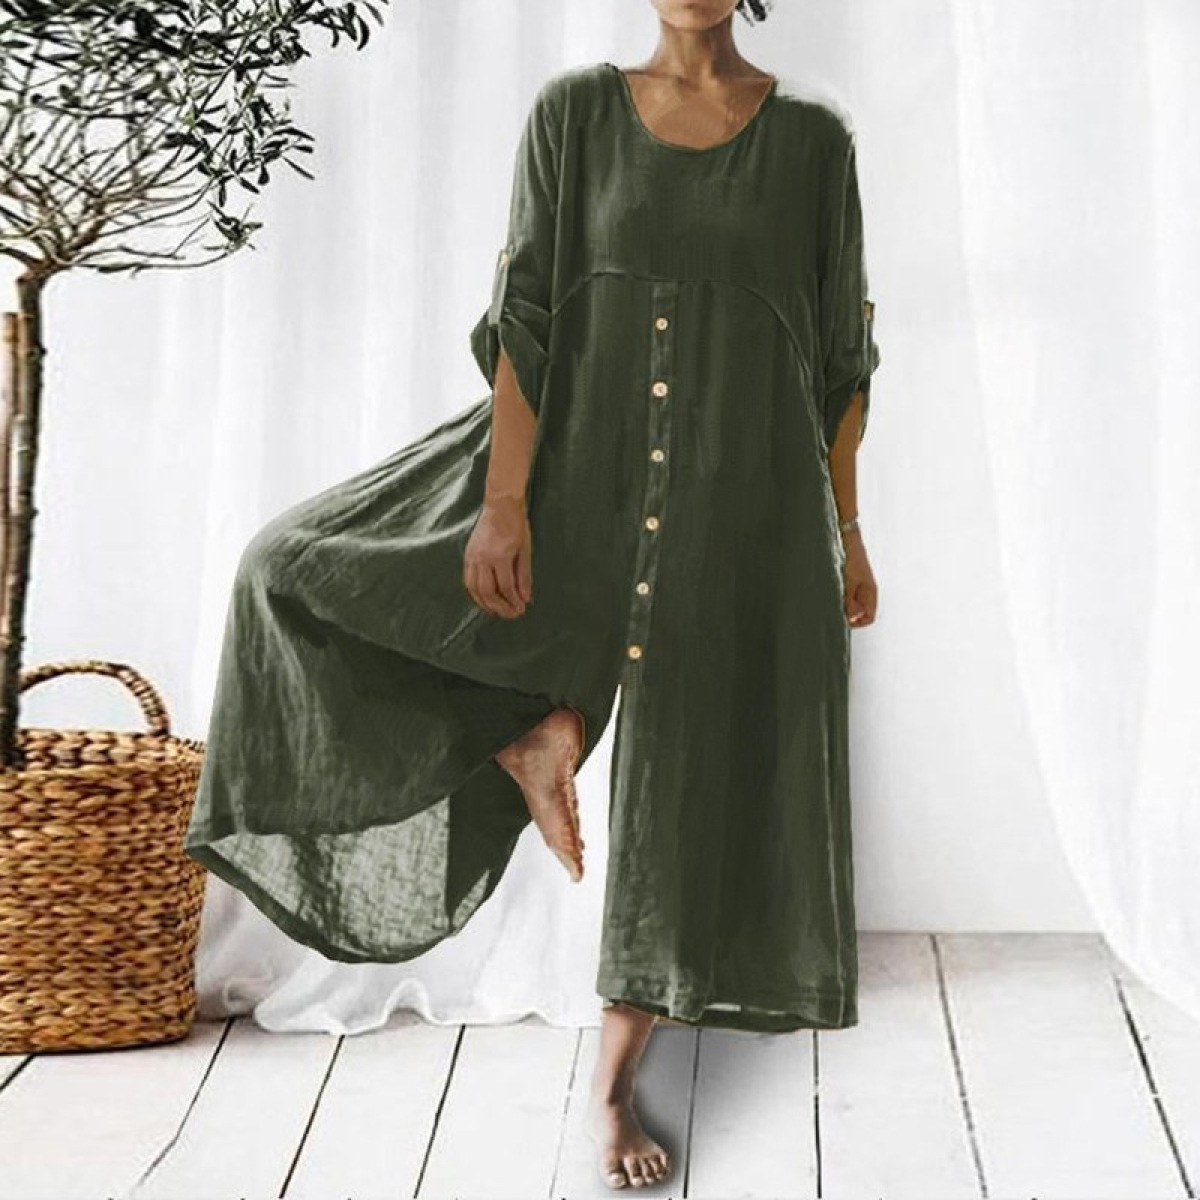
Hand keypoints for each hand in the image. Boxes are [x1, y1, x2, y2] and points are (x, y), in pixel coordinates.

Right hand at [463, 494, 532, 617]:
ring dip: (485, 604)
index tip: (521, 609)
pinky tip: (484, 599)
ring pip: (474, 589)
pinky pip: (468, 580)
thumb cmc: (516, 525)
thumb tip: (525, 598)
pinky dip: (475, 593)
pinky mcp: (468, 555)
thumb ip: (524, 576)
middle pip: (487, 592)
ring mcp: (472, 557)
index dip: (513, 601)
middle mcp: (482, 558)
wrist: (500, 505)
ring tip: (496, 611)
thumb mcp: (525, 550)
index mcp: (499, 556)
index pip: (505, 587)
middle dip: (499, 607)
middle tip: (511, 614)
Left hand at [842, 529, 877, 627]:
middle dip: (848, 615)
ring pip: (852, 606)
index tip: (843, 620)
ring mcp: (858, 589)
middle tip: (835, 610)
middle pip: (859, 614)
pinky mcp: (850, 583)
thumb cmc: (851, 560)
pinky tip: (831, 593)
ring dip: (842, 606)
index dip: (857, 623)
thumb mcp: (849, 582)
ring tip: (833, 599)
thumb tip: (851, 618)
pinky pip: (846, 597)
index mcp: (871, 593)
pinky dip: (839, 598)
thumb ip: (849, 601)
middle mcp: (866, 593)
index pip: (869, 618)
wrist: (849, 542)